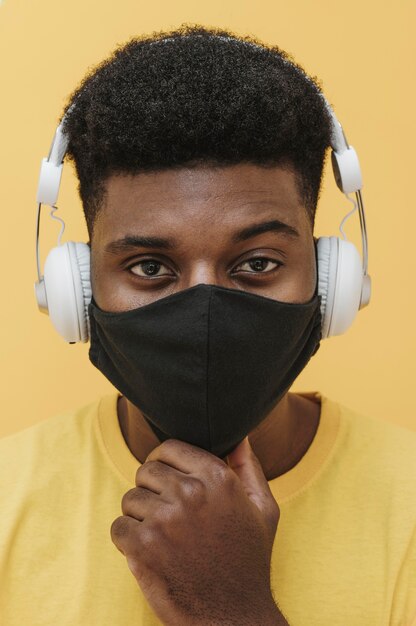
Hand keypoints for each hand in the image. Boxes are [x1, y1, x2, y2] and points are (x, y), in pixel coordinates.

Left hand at [110, 437, 282, 625]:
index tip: (166, 479)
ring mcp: (165, 520)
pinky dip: (127, 540)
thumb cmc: (249, 560)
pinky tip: (149, 552)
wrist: (235, 616)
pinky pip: (118, 527)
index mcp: (218, 478)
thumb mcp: (263, 509)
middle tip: (166, 512)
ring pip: (130, 499)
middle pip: (145, 471)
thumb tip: (238, 436)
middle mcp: (191, 493)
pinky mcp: (143, 547)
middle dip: (151, 489)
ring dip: (140, 516)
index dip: (164, 462)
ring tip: (161, 536)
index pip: (168, 447)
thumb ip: (249, 467)